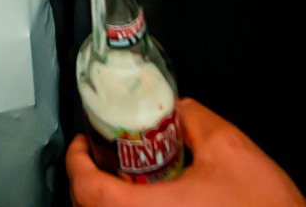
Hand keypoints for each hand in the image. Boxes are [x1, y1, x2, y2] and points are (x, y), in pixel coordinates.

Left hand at [66, 99, 305, 206]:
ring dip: (106, 201)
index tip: (81, 146)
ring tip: (120, 178)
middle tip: (96, 158)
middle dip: (88, 181)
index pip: (88, 190)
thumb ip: (195, 119)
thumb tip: (181, 109)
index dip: (77, 163)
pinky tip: (148, 200)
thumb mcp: (228, 147)